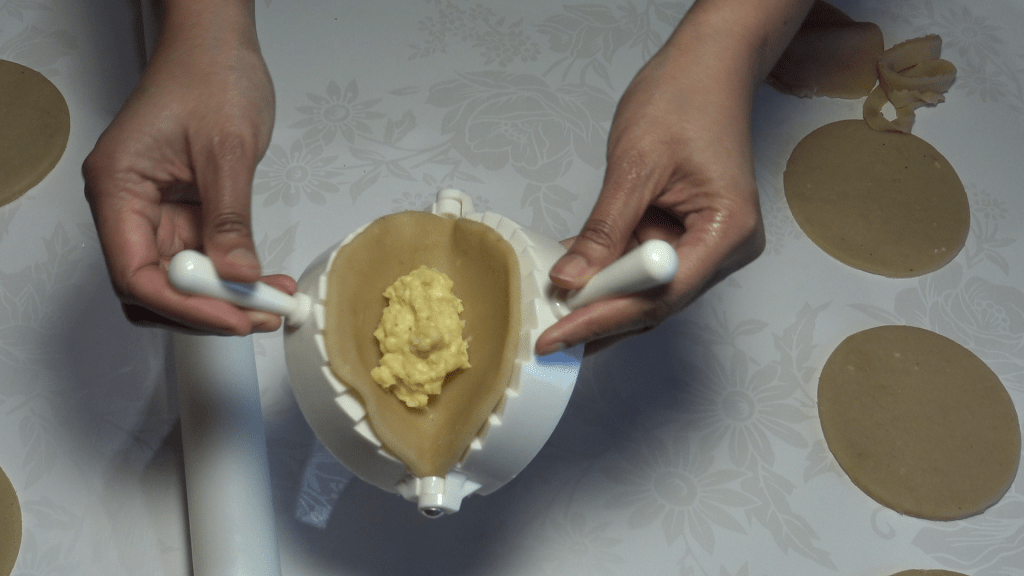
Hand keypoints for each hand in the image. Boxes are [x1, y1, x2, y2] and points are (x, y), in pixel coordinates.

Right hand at [83, 1, 293, 334]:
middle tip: (260, 315)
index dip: (185, 306)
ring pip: (180, 279)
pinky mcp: (182, 210)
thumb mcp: (226, 150)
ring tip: (272, 299)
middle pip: (154, 287)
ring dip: (225, 297)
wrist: (217, 46)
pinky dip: (232, 274)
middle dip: (207, 309)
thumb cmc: (209, 76)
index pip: (136, 273)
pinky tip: (263, 278)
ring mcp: (155, 210)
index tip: (232, 317)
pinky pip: (202, 257)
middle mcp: (128, 205)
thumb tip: (237, 276)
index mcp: (117, 188)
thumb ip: (230, 219)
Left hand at [534, 10, 772, 355]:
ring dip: (601, 298)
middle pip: (657, 303)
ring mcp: (707, 244)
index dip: (605, 318)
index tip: (560, 334)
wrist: (709, 65)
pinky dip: (609, 274)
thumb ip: (603, 229)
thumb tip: (571, 279)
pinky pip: (643, 268)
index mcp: (727, 231)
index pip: (660, 295)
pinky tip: (574, 282)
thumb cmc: (685, 98)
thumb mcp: (635, 165)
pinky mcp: (687, 236)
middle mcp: (726, 247)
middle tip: (549, 336)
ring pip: (648, 291)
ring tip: (553, 313)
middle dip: (599, 317)